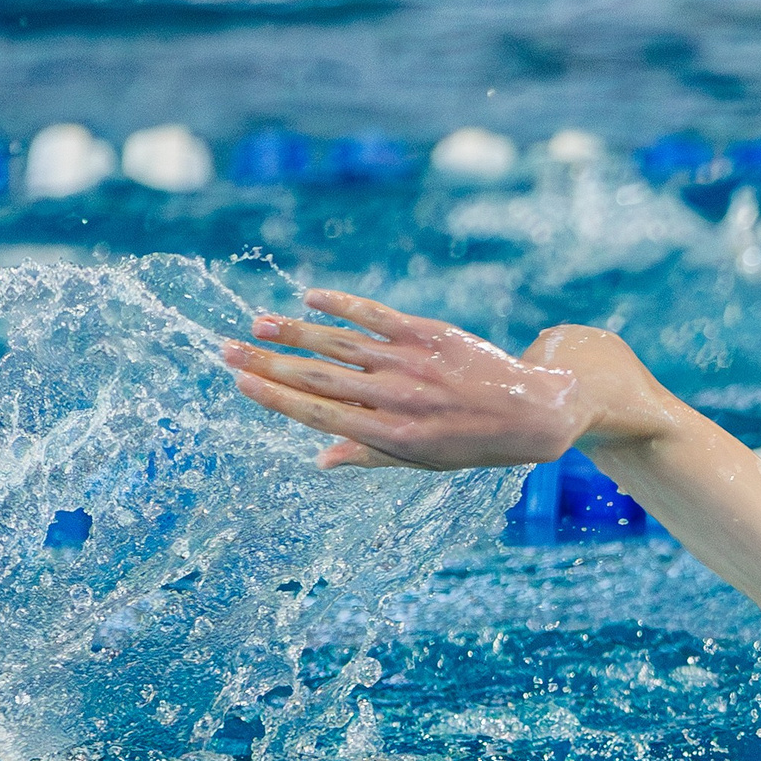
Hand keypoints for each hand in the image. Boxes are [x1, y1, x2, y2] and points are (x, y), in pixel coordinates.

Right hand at [223, 290, 586, 471]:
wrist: (533, 410)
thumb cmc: (472, 441)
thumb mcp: (423, 461)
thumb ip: (369, 454)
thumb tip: (319, 459)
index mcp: (389, 434)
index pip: (317, 413)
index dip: (275, 396)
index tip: (242, 382)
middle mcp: (395, 397)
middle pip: (317, 376)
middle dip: (268, 363)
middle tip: (227, 350)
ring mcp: (410, 361)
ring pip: (338, 343)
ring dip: (294, 332)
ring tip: (257, 324)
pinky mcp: (427, 333)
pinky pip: (374, 316)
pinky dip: (341, 305)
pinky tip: (309, 299)